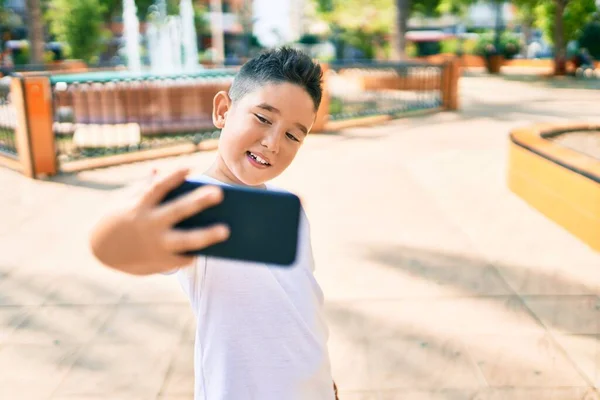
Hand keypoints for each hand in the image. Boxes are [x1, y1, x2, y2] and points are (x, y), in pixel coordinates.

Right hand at [89, 168, 228, 274]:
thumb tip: (157, 170)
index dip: (172, 177)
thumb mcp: (124, 200)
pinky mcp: (160, 261)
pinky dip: (196, 253)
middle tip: (219, 192)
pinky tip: (210, 247)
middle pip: (177, 211)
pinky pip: (183, 258)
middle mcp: (149, 224)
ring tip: (226, 230)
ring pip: (185, 240)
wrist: (99, 250)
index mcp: (140, 206)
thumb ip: (144, 186)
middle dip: (198, 202)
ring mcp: (155, 244)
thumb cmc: (118, 218)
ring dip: (206, 235)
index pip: (158, 188)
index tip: (188, 167)